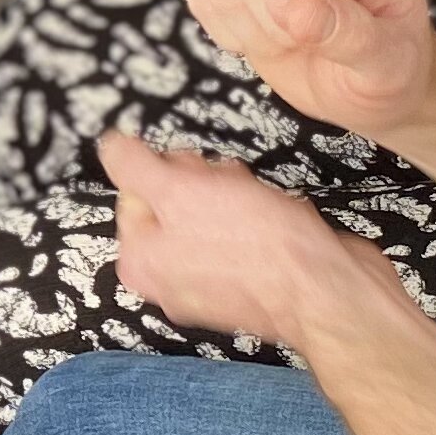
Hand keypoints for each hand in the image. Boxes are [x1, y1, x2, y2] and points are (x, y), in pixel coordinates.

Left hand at [96, 127, 377, 352]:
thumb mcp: (179, 191)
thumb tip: (108, 146)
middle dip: (203, 183)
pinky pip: (243, 231)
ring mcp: (211, 282)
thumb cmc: (257, 248)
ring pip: (210, 211)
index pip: (134, 190)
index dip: (168, 170)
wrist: (327, 288)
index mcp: (140, 263)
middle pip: (173, 200)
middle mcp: (169, 279)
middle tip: (226, 189)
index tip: (192, 173)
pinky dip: (258, 215)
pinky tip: (275, 217)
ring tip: (257, 202)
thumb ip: (133, 165)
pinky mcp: (249, 279)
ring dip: (233, 194)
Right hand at [188, 0, 435, 136]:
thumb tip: (297, 12)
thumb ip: (352, 36)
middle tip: (314, 43)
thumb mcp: (388, 65)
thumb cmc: (389, 68)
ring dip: (254, 30)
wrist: (364, 81)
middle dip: (275, 22)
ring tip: (297, 39)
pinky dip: (230, 30)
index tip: (305, 35)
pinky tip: (269, 33)